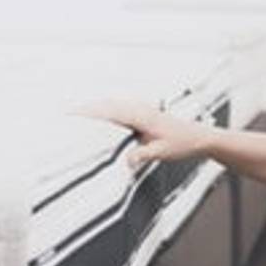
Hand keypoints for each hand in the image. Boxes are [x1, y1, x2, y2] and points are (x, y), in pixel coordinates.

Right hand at [74, 99, 211, 168]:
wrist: (200, 138)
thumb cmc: (184, 144)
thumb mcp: (163, 152)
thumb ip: (143, 154)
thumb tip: (125, 160)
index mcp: (142, 116)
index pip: (109, 111)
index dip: (89, 112)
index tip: (72, 114)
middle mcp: (140, 109)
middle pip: (107, 105)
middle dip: (86, 109)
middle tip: (65, 115)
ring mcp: (142, 110)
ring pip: (112, 105)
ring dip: (95, 109)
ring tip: (76, 116)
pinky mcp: (144, 114)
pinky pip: (119, 109)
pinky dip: (106, 111)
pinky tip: (99, 119)